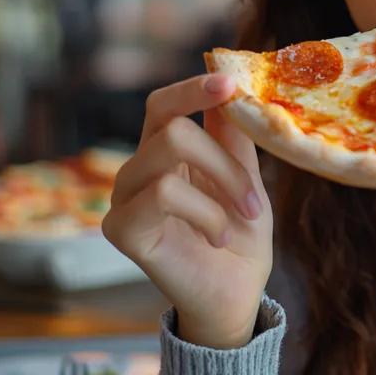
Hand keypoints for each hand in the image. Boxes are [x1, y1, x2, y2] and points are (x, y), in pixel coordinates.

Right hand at [102, 74, 272, 348]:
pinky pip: (163, 193)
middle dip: (224, 157)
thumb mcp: (246, 176)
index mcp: (164, 150)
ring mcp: (124, 196)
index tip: (229, 82)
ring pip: (169, 151)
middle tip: (255, 196)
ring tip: (243, 218)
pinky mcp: (121, 227)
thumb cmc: (240, 234)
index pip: (164, 103)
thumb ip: (233, 135)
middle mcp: (138, 167)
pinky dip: (205, 213)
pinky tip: (217, 238)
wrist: (236, 293)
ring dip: (223, 184)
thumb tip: (232, 83)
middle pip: (171, 124)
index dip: (193, 87)